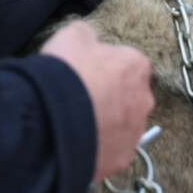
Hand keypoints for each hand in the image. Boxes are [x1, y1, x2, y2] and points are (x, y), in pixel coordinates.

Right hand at [40, 21, 153, 182]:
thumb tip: (91, 38)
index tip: (83, 76)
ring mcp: (134, 131)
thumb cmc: (63, 74)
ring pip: (121, 126)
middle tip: (78, 102)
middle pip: (126, 97)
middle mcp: (144, 99)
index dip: (101, 70)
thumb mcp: (72, 36)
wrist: (48, 119)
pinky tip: (76, 143)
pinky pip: (110, 151)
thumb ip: (88, 34)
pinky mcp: (122, 157)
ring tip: (74, 125)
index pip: (125, 64)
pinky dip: (97, 149)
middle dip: (107, 99)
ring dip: (103, 125)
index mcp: (137, 66)